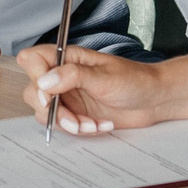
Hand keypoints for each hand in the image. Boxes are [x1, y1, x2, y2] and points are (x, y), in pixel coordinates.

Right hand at [16, 44, 167, 133]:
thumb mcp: (105, 76)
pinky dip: (80, 129)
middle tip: (73, 119)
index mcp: (68, 58)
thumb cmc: (135, 80)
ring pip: (46, 112)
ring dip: (67, 123)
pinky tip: (100, 125)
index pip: (33, 59)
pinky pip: (63, 125)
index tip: (48, 95)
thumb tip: (44, 81)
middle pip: (33, 91)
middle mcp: (63, 76)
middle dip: (52, 110)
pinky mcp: (76, 113)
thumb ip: (73, 76)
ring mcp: (68, 96)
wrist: (155, 100)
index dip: (35, 77)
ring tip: (91, 124)